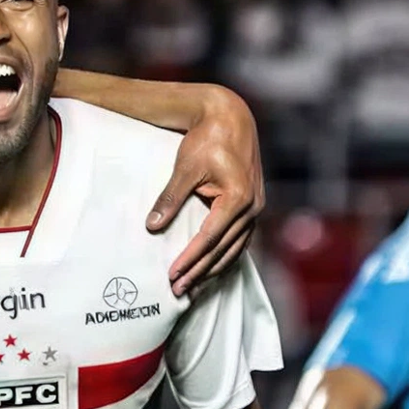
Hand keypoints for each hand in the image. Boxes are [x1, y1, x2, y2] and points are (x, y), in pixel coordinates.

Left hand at [149, 87, 262, 294]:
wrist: (231, 118)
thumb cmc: (208, 139)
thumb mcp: (185, 167)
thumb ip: (170, 198)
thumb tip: (152, 227)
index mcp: (238, 197)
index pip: (209, 238)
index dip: (190, 259)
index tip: (172, 275)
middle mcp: (252, 207)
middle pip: (223, 249)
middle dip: (199, 272)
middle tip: (178, 290)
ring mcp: (256, 209)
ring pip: (234, 249)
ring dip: (213, 270)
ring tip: (192, 287)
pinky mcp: (252, 208)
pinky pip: (240, 240)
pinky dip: (225, 257)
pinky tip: (211, 269)